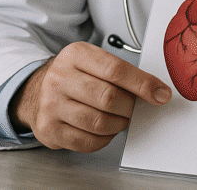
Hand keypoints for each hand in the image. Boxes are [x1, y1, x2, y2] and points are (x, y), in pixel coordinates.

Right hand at [10, 41, 171, 151]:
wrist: (35, 91)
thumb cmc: (72, 76)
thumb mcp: (92, 61)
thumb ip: (121, 72)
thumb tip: (155, 91)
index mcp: (75, 55)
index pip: (115, 70)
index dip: (143, 84)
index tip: (160, 94)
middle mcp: (59, 78)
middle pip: (109, 98)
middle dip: (129, 107)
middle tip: (133, 108)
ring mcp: (52, 104)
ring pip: (99, 122)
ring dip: (118, 124)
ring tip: (118, 118)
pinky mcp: (50, 129)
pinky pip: (88, 141)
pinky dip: (104, 139)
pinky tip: (104, 130)